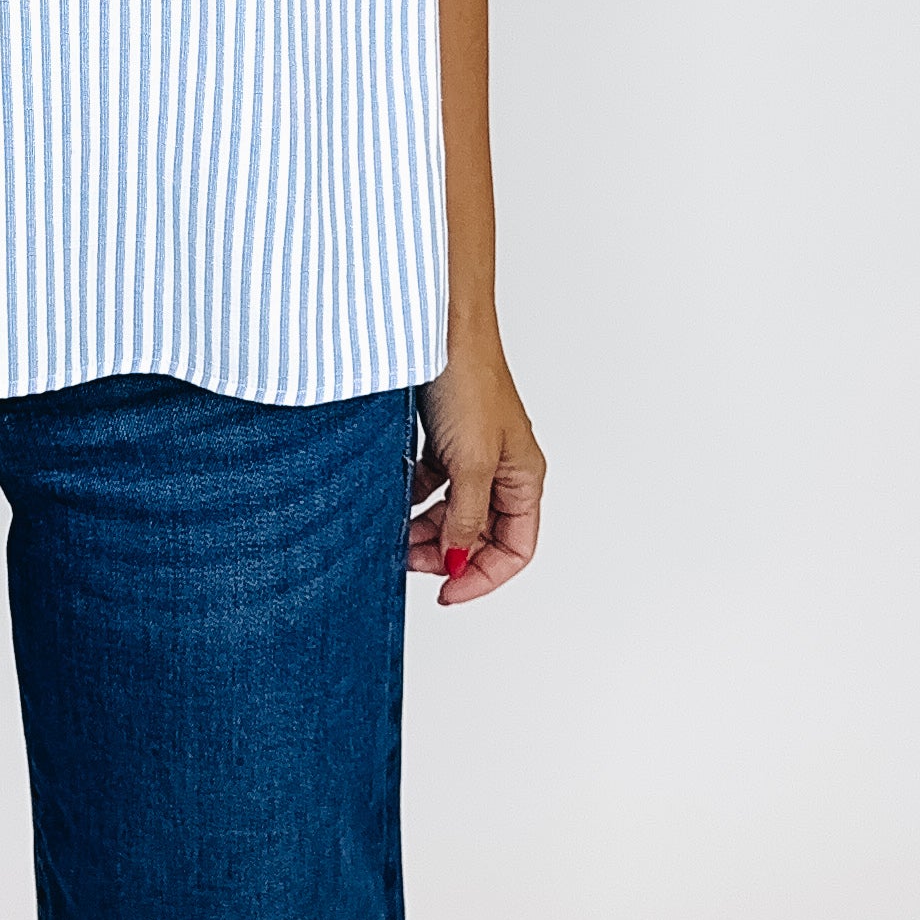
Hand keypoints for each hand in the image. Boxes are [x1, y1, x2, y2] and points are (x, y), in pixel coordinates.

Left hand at [408, 339, 544, 603]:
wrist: (438, 327)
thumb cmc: (468, 380)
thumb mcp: (468, 464)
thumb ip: (464, 518)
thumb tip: (454, 560)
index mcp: (525, 477)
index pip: (516, 549)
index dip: (482, 577)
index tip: (445, 592)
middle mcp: (504, 469)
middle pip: (482, 534)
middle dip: (447, 553)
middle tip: (409, 560)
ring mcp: (473, 454)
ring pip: (454, 512)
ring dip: (428, 530)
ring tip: (397, 536)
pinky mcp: (445, 439)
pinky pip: (433, 486)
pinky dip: (415, 500)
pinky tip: (394, 501)